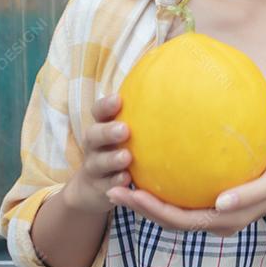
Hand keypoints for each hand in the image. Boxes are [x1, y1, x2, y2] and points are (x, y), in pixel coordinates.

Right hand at [64, 94, 131, 214]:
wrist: (93, 186)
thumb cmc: (119, 148)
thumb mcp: (126, 131)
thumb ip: (142, 113)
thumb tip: (172, 80)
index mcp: (102, 127)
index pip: (98, 112)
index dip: (105, 105)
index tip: (119, 99)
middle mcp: (94, 145)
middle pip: (93, 135)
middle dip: (107, 132)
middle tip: (124, 130)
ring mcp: (94, 166)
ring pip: (99, 162)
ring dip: (112, 159)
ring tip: (126, 157)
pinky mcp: (98, 187)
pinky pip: (106, 185)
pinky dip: (115, 182)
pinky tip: (127, 179)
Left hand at [105, 151, 265, 236]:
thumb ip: (250, 194)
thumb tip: (220, 202)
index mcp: (226, 218)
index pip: (180, 219)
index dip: (153, 210)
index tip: (130, 193)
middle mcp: (215, 219)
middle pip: (169, 219)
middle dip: (139, 207)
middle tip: (112, 189)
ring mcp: (214, 212)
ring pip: (173, 212)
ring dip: (147, 201)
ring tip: (121, 183)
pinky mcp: (215, 201)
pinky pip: (184, 200)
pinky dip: (164, 191)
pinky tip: (152, 171)